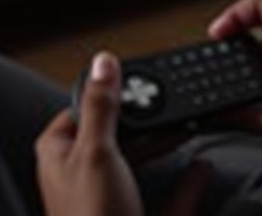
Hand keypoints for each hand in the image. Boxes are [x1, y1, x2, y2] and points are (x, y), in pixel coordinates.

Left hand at [35, 51, 210, 215]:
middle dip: (149, 117)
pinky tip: (201, 168)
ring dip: (170, 142)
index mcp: (60, 155)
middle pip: (120, 132)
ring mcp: (110, 202)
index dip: (110, 91)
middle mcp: (82, 177)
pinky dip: (187, 183)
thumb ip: (102, 106)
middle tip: (173, 97)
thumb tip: (102, 61)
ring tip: (193, 121)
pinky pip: (168, 199)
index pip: (83, 107)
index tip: (138, 75)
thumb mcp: (96, 153)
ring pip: (143, 162)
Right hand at [208, 0, 261, 149]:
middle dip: (234, 67)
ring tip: (256, 93)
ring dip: (244, 96)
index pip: (253, 26)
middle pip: (245, 62)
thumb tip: (225, 20)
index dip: (233, 30)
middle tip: (227, 69)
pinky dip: (257, 119)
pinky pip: (255, 121)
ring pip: (245, 94)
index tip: (216, 37)